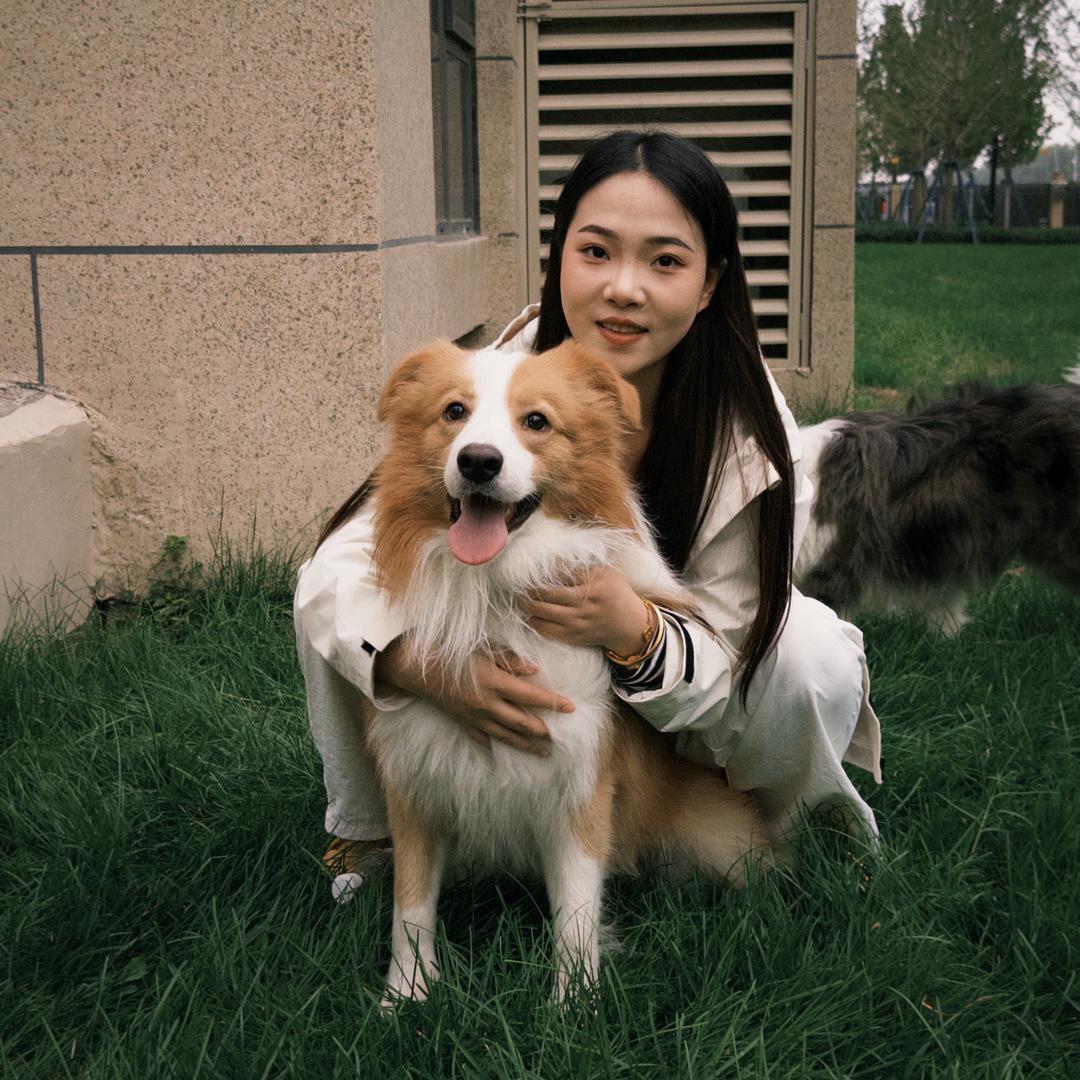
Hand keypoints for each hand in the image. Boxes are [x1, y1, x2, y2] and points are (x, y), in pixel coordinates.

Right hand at [374, 640, 573, 754]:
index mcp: (494, 683)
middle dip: (543, 732)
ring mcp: (474, 717)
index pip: (531, 696)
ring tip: (544, 752)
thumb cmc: (450, 651)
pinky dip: (493, 745)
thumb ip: (509, 660)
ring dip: (527, 745)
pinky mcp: (462, 722)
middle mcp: (487, 704)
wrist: (415, 667)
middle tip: (560, 739)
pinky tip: (501, 753)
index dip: (553, 702)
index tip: (571, 707)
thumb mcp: (482, 649)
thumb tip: (535, 670)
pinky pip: (481, 738)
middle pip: (522, 723)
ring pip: (506, 736)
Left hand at [524, 565, 647, 655]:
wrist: (628, 625)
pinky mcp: (574, 636)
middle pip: (549, 594)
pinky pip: (547, 631)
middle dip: (530, 588)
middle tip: (519, 583)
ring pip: (544, 613)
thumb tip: (556, 560)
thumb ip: (585, 566)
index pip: (562, 574)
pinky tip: (529, 615)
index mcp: (594, 585)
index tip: (531, 568)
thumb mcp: (608, 573)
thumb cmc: (617, 593)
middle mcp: (585, 605)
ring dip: (528, 605)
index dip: (544, 571)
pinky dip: (535, 622)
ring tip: (520, 598)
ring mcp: (578, 622)